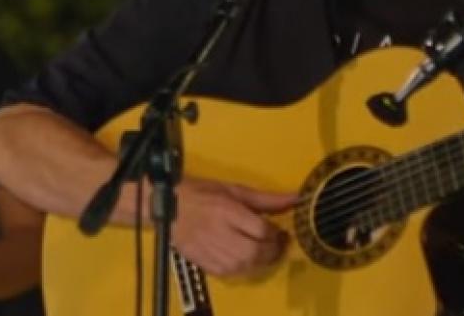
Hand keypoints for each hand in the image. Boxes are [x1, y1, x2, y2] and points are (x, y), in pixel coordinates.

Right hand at [171, 176, 295, 277]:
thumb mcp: (234, 190)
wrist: (166, 207)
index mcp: (227, 210)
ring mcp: (210, 251)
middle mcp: (219, 232)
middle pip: (256, 251)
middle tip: (275, 243)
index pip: (262, 230)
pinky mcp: (204, 263)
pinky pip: (231, 273)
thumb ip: (266, 199)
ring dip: (259, 260)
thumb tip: (296, 199)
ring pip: (246, 265)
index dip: (276, 233)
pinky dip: (243, 268)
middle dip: (272, 250)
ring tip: (260, 249)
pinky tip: (242, 257)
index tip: (279, 230)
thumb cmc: (201, 194)